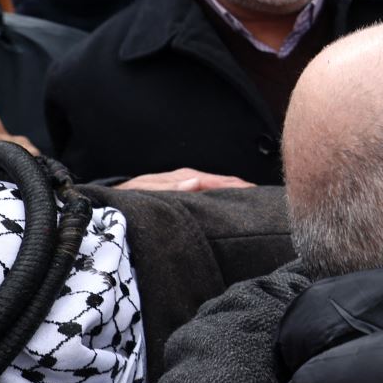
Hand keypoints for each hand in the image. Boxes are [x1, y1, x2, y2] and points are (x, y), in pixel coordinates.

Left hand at [117, 167, 255, 191]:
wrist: (113, 198)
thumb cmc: (127, 196)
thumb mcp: (144, 192)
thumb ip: (168, 188)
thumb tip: (195, 182)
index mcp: (183, 178)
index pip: (218, 182)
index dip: (239, 188)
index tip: (259, 195)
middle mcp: (189, 178)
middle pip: (224, 182)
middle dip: (245, 189)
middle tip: (270, 201)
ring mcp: (188, 184)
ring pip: (219, 187)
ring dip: (238, 193)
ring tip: (259, 203)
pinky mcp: (186, 191)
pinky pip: (211, 193)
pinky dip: (226, 196)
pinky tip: (235, 204)